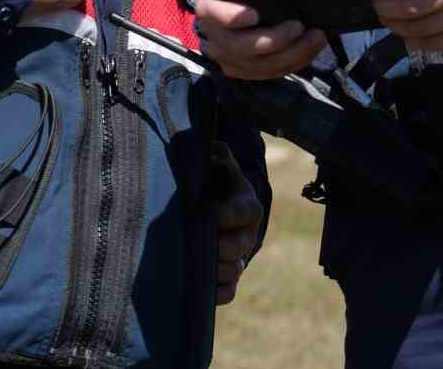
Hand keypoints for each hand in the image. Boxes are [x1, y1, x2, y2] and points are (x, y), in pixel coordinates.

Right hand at [193, 0, 327, 80]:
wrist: (226, 12)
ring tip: (315, 36)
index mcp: (208, 6)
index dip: (232, 17)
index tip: (254, 14)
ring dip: (291, 54)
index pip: (215, 15)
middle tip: (299, 25)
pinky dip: (292, 63)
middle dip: (274, 40)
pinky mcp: (244, 71)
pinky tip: (310, 49)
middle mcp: (214, 37)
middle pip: (241, 47)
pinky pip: (269, 74)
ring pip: (259, 66)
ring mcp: (228, 58)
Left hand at [211, 141, 263, 305]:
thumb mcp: (219, 168)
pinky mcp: (230, 277)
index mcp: (248, 206)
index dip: (227, 214)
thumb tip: (214, 149)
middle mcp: (247, 234)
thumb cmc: (215, 185)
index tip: (207, 210)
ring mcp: (240, 258)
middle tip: (197, 242)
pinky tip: (199, 288)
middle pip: (240, 246)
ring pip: (235, 270)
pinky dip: (216, 294)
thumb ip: (218, 158)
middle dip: (220, 246)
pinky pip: (229, 292)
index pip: (244, 212)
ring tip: (195, 264)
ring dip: (216, 270)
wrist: (217, 208)